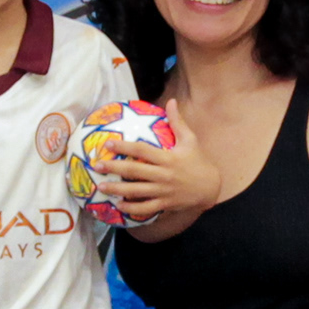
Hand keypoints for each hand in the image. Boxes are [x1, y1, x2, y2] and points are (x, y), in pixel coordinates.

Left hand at [100, 97, 223, 223]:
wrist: (210, 188)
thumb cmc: (198, 161)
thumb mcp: (190, 140)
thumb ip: (178, 122)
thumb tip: (171, 101)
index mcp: (168, 158)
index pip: (143, 151)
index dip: (124, 147)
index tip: (108, 144)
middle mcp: (164, 175)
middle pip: (135, 172)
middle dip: (114, 169)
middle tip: (97, 166)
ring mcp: (163, 191)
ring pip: (137, 192)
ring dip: (118, 189)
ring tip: (102, 187)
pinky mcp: (165, 204)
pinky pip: (145, 208)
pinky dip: (132, 208)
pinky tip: (119, 205)